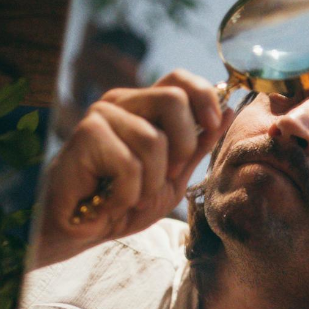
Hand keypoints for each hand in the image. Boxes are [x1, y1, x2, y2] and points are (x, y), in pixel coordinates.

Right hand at [34, 70, 234, 267]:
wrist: (81, 229)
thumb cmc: (123, 202)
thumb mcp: (173, 177)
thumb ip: (197, 145)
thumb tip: (227, 110)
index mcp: (145, 107)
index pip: (180, 79)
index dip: (204, 97)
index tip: (213, 124)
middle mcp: (123, 102)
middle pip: (174, 100)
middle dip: (182, 146)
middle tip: (165, 176)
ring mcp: (103, 115)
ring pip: (155, 140)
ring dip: (151, 181)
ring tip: (130, 194)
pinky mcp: (87, 134)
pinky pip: (130, 164)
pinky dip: (128, 193)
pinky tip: (110, 200)